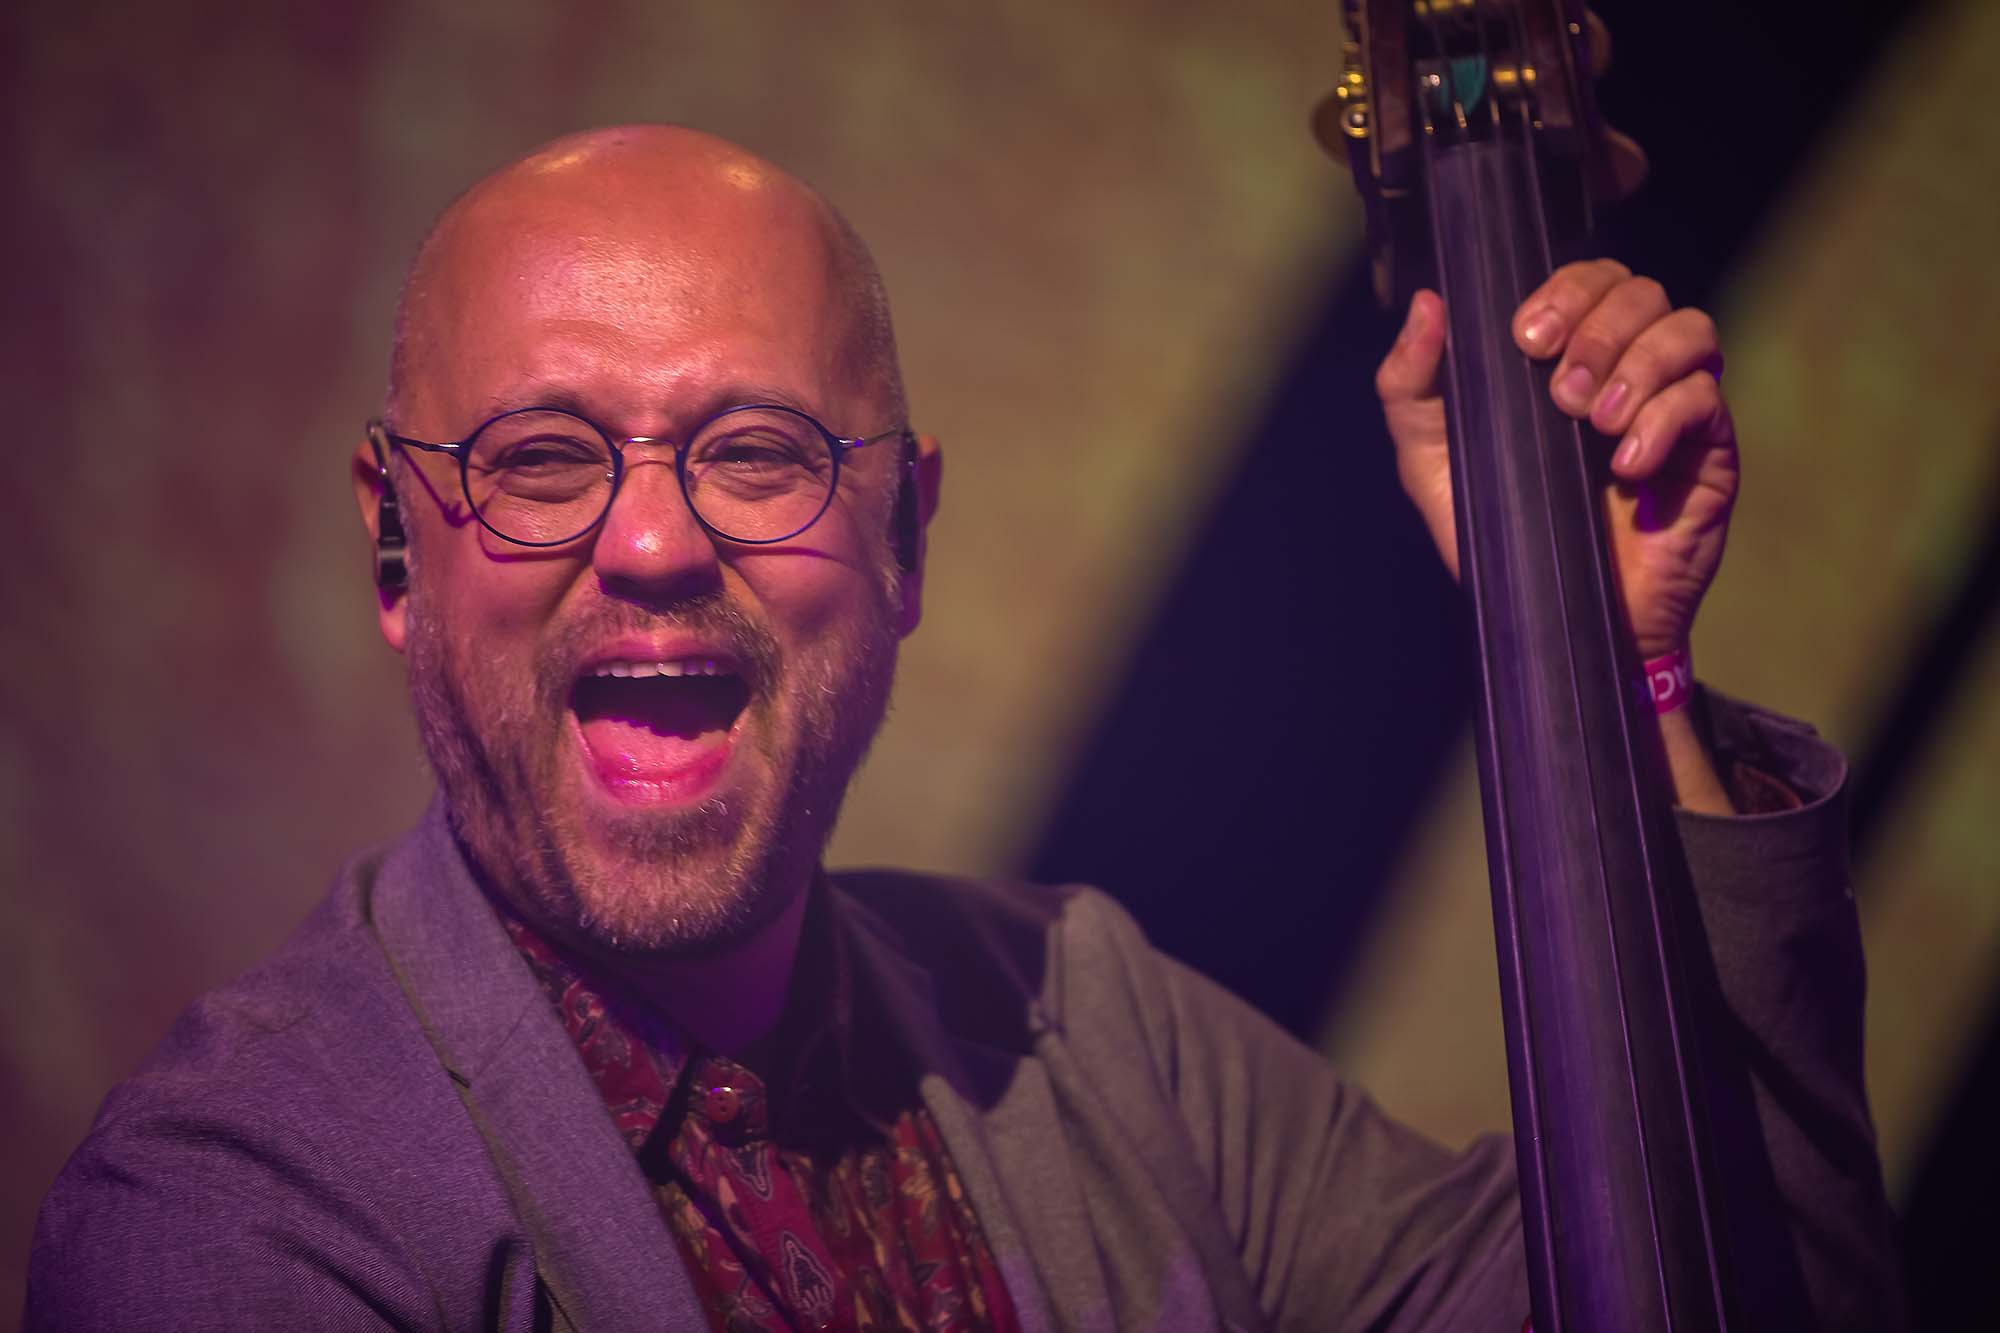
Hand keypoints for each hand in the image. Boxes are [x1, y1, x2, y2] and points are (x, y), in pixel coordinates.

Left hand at [1375, 260, 1738, 660]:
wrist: (1553, 615)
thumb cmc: (1498, 531)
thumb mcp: (1433, 461)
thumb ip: (1412, 385)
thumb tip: (1425, 303)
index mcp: (1569, 356)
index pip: (1591, 279)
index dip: (1566, 290)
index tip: (1525, 337)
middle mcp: (1628, 367)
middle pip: (1642, 292)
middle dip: (1598, 330)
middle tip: (1559, 392)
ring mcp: (1674, 405)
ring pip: (1689, 330)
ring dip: (1637, 366)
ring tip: (1592, 425)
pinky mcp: (1709, 451)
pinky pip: (1706, 400)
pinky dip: (1664, 421)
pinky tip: (1625, 467)